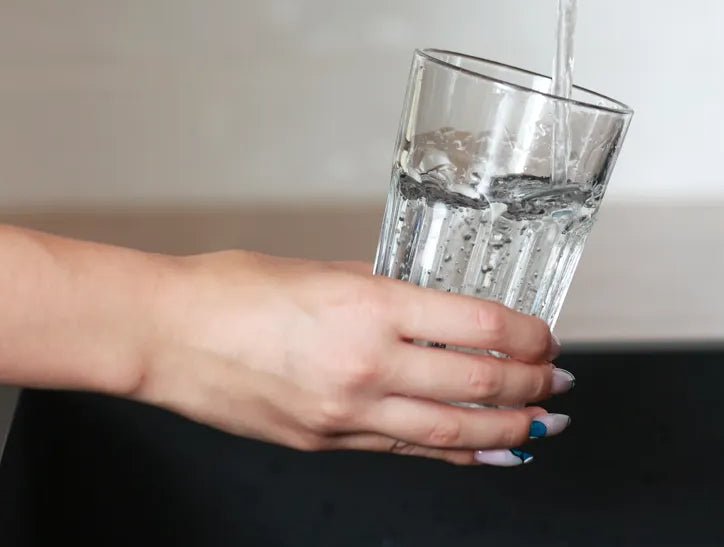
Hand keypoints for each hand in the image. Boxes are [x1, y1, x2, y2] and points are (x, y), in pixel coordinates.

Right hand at [132, 250, 572, 464]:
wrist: (165, 336)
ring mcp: (347, 414)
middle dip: (531, 386)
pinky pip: (407, 452)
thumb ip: (383, 291)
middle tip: (559, 382)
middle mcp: (368, 365)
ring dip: (508, 430)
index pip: (478, 325)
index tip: (546, 337)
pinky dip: (454, 453)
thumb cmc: (231, 291)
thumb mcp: (323, 271)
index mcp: (371, 307)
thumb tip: (431, 306)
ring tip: (542, 425)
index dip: (526, 335)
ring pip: (451, 432)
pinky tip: (484, 452)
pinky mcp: (326, 443)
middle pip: (477, 384)